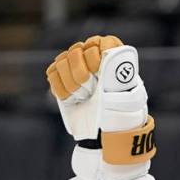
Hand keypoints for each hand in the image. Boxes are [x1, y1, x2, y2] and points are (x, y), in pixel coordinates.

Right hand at [46, 35, 153, 179]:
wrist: (102, 137)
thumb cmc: (119, 118)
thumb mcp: (127, 97)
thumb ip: (119, 76)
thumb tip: (109, 56)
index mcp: (114, 60)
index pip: (102, 42)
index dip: (97, 54)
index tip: (99, 72)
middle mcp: (94, 61)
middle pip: (78, 49)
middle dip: (81, 71)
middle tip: (90, 91)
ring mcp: (76, 70)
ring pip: (62, 60)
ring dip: (71, 81)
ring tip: (82, 97)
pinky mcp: (61, 82)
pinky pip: (52, 73)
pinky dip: (60, 87)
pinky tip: (71, 98)